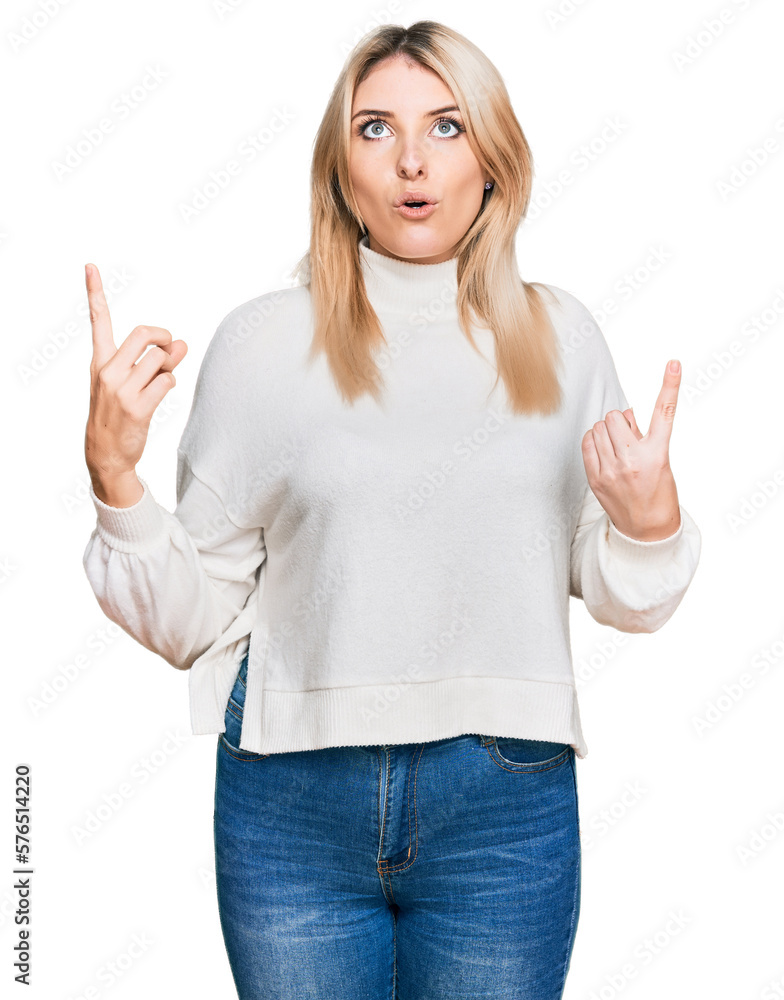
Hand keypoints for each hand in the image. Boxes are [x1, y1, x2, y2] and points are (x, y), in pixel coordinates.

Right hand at [84, 263, 187, 498]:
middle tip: (172, 347)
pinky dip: (170, 384)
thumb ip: (155, 362)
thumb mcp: (129, 384)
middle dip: (165, 338)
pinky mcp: (137, 407)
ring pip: (161, 360)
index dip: (95, 293)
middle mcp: (108, 371)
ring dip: (170, 368)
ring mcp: (122, 389)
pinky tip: (161, 394)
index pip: (99, 322)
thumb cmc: (118, 414)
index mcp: (101, 362)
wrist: (106, 453)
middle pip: (145, 334)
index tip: (91, 267)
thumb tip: (182, 343)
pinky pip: (167, 382)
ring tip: (161, 381)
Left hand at [581, 360, 681, 541]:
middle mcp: (633, 460)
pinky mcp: (595, 478)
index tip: (673, 363)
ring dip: (606, 431)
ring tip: (617, 447)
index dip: (670, 385)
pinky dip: (594, 441)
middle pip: (615, 416)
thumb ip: (644, 436)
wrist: (647, 530)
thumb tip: (626, 415)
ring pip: (598, 428)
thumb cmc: (658, 492)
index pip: (664, 413)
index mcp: (657, 453)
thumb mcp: (662, 462)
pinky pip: (587, 443)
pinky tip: (603, 451)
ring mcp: (611, 470)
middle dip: (620, 421)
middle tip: (629, 437)